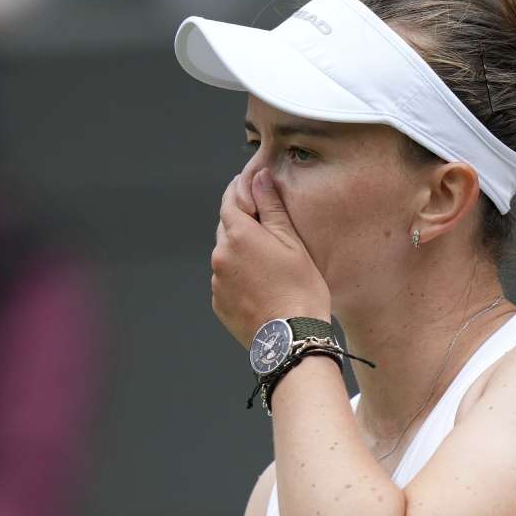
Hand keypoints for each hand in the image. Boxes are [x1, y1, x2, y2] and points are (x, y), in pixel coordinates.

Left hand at [212, 169, 330, 348]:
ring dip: (241, 253)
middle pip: (227, 229)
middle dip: (243, 224)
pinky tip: (261, 286)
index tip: (251, 187)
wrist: (291, 338)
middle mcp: (220, 256)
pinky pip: (226, 281)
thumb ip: (271, 207)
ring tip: (269, 265)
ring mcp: (217, 282)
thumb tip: (258, 177)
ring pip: (226, 256)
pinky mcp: (219, 304)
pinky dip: (239, 277)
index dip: (240, 191)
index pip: (230, 201)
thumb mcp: (291, 242)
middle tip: (268, 230)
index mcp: (238, 235)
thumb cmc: (299, 288)